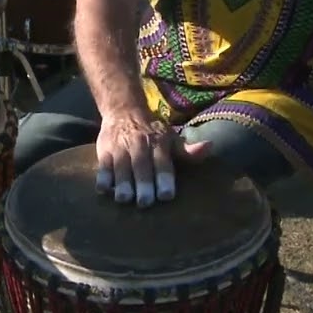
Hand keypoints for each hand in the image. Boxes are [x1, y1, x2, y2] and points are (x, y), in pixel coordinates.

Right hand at [95, 111, 209, 208]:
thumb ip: (188, 150)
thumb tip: (209, 147)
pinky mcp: (105, 149)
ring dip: (122, 183)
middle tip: (145, 203)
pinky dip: (103, 176)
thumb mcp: (171, 138)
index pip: (162, 163)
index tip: (166, 195)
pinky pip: (103, 164)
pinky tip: (104, 189)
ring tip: (124, 199)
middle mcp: (140, 145)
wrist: (124, 109)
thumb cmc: (152, 132)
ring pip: (121, 167)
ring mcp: (121, 147)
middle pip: (141, 167)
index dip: (164, 178)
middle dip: (143, 184)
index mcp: (159, 144)